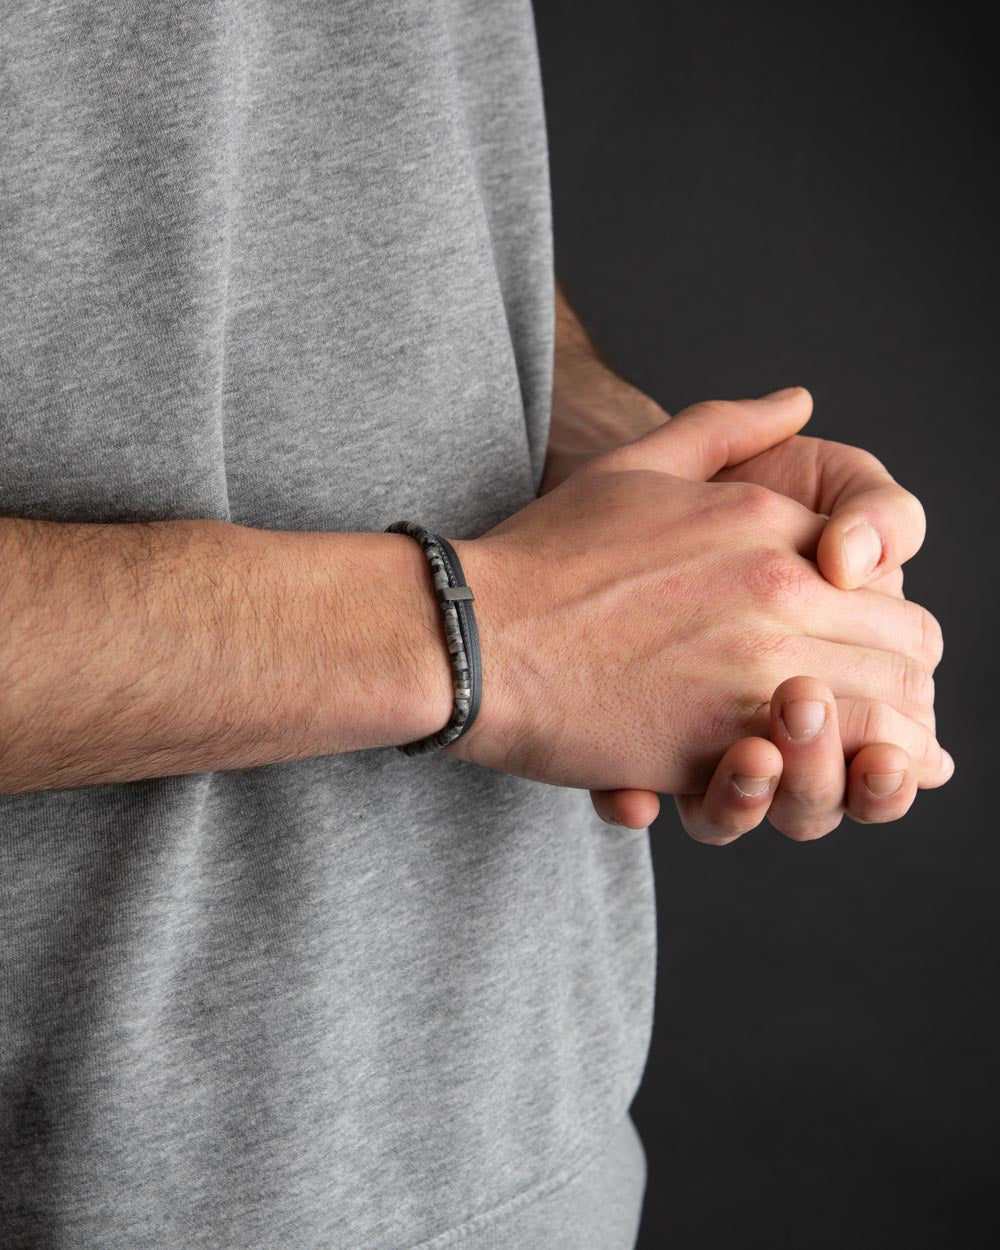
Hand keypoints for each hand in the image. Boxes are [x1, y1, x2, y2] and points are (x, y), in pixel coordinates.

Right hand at [444, 392, 949, 802]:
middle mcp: (778, 591)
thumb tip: (799, 399)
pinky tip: (827, 774)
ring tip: (864, 748)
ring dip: (889, 734)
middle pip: (910, 646)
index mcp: (767, 523)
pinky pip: (828, 771)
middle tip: (877, 702)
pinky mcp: (719, 744)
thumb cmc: (544, 554)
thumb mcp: (636, 464)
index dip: (885, 616)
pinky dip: (846, 778)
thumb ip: (727, 426)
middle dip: (904, 677)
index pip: (887, 574)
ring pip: (889, 714)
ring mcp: (754, 671)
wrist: (473, 634)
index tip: (863, 644)